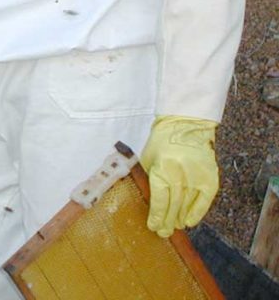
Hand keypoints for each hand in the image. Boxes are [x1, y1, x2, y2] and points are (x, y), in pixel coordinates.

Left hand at [140, 115, 219, 237]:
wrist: (185, 125)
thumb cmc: (161, 143)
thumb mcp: (148, 159)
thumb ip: (149, 180)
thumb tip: (148, 204)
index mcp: (161, 169)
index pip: (160, 200)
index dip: (157, 216)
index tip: (153, 226)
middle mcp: (180, 174)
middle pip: (174, 205)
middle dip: (168, 221)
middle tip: (164, 233)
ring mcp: (197, 176)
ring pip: (188, 205)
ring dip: (181, 219)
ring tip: (175, 228)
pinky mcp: (210, 177)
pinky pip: (204, 200)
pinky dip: (197, 212)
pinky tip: (190, 222)